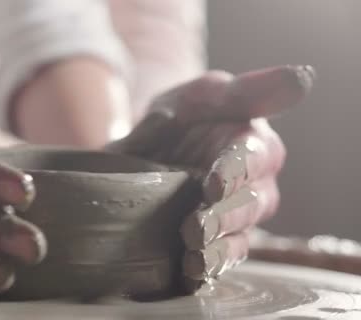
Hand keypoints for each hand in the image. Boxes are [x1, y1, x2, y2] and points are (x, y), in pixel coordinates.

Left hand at [106, 65, 314, 290]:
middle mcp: (254, 184)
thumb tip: (303, 78)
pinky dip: (207, 267)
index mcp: (256, 145)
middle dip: (224, 216)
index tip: (213, 180)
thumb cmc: (187, 116)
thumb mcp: (206, 94)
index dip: (235, 169)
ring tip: (191, 254)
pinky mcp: (219, 239)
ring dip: (217, 247)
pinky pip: (222, 258)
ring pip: (240, 237)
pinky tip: (189, 272)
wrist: (153, 146)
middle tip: (195, 224)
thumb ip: (248, 91)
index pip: (254, 158)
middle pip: (250, 205)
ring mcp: (237, 216)